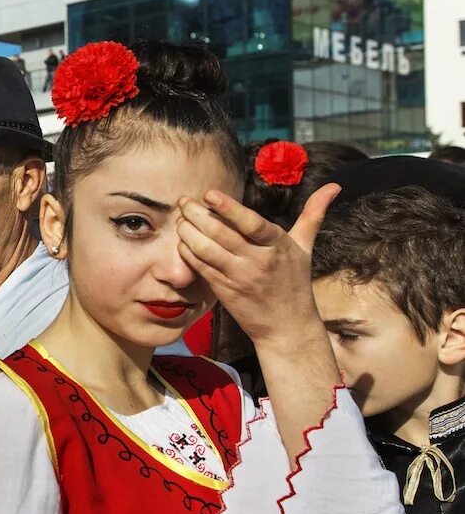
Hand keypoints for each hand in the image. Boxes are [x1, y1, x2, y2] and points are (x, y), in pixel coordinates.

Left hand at [175, 183, 339, 346]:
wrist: (287, 326)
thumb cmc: (295, 282)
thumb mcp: (305, 248)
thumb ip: (313, 215)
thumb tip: (334, 186)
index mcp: (278, 246)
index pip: (251, 223)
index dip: (229, 208)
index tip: (209, 194)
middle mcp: (258, 261)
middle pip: (221, 234)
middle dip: (197, 215)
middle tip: (183, 201)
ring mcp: (239, 277)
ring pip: (206, 250)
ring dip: (188, 233)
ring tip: (180, 219)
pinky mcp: (224, 291)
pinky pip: (201, 268)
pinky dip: (188, 253)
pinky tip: (182, 242)